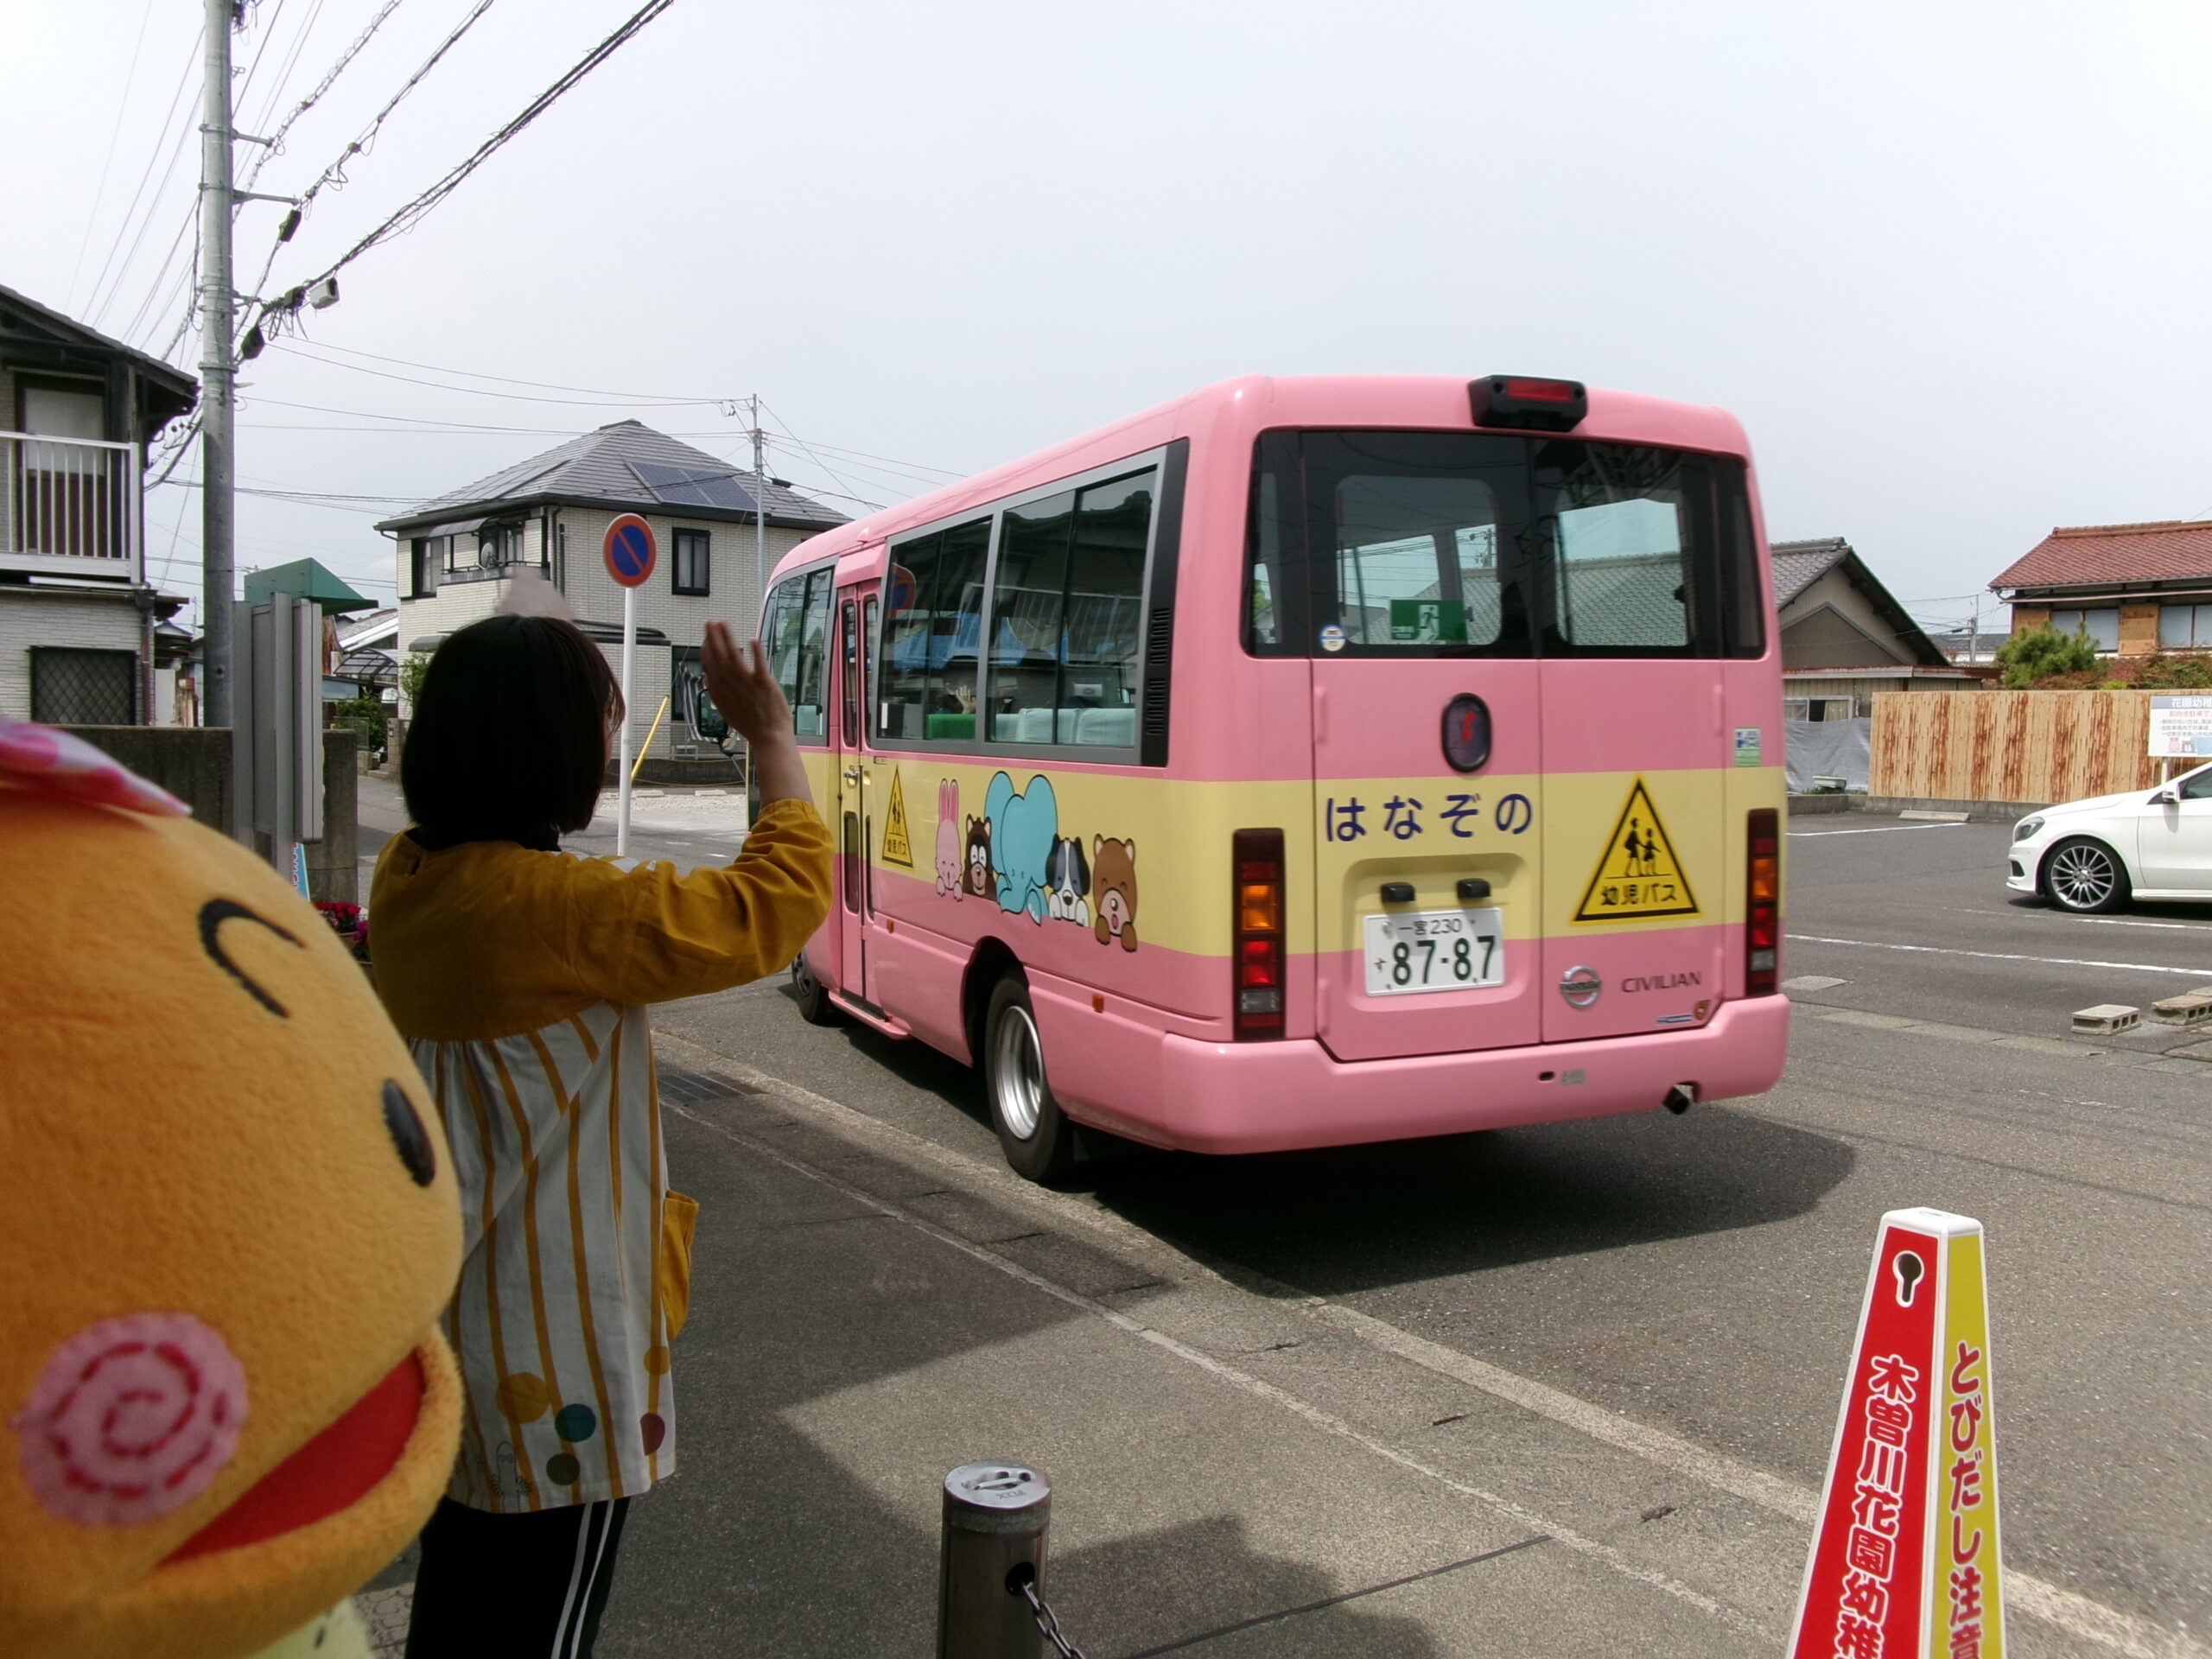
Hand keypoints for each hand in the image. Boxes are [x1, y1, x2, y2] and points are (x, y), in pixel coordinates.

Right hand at [701, 623, 790, 746]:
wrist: (769, 736)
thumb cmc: (750, 724)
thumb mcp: (726, 710)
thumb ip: (716, 693)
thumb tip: (707, 679)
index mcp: (720, 691)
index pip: (709, 665)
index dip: (706, 649)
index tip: (706, 638)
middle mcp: (731, 685)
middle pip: (718, 657)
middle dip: (713, 638)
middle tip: (709, 624)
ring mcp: (746, 683)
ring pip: (734, 656)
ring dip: (727, 638)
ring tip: (723, 624)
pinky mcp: (764, 683)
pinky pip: (759, 664)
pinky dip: (756, 652)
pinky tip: (752, 640)